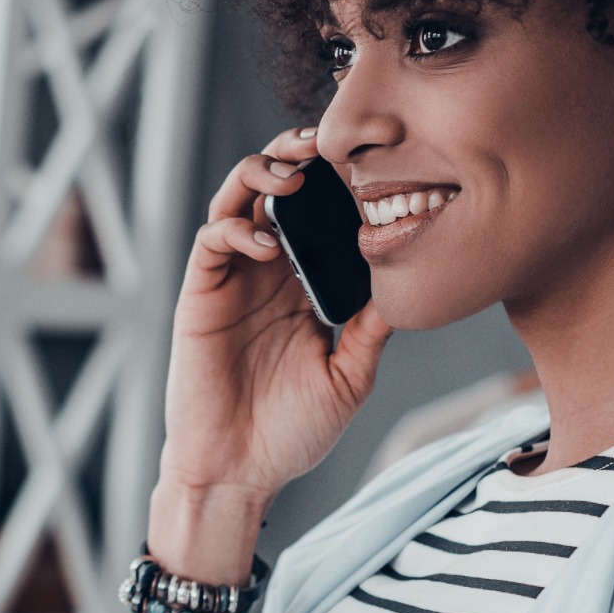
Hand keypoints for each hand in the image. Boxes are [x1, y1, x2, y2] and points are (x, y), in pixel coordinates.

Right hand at [153, 127, 393, 562]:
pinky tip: (264, 242)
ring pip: (239, 199)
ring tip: (294, 174)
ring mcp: (233, 279)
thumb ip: (373, 327)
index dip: (339, 182)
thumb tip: (412, 280)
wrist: (240, 472)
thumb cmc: (292, 431)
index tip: (372, 157)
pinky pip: (213, 240)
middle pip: (279, 190)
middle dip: (300, 157)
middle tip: (327, 141)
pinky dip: (237, 228)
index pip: (322, 215)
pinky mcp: (201, 293)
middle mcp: (268, 272)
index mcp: (305, 285)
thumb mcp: (350, 375)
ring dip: (263, 174)